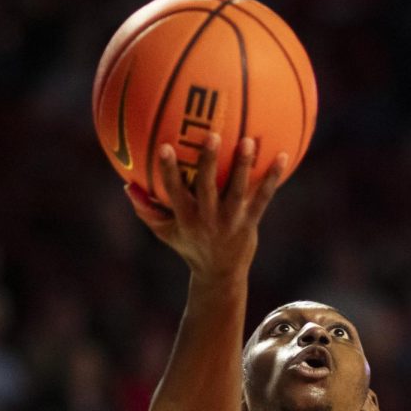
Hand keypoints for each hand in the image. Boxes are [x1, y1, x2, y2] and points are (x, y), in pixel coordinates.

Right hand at [124, 135, 286, 279]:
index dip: (169, 170)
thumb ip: (147, 210)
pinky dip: (272, 178)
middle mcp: (208, 218)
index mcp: (186, 218)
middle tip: (212, 135)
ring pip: (238, 190)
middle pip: (208, 186)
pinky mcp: (249, 222)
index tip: (166, 146)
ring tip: (248, 141)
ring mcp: (231, 220)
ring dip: (243, 166)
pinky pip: (263, 198)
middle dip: (209, 161)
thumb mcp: (165, 232)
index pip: (174, 190)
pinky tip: (282, 156)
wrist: (219, 275)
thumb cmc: (190, 246)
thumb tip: (128, 186)